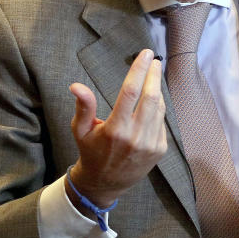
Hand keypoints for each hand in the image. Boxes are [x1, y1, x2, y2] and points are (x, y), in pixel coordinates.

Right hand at [68, 49, 167, 207]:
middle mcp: (135, 137)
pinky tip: (152, 100)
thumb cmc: (91, 152)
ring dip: (158, 89)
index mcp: (115, 129)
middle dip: (154, 75)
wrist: (105, 183)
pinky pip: (161, 121)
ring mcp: (150, 144)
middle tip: (155, 60)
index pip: (131, 91)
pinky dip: (158, 107)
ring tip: (154, 76)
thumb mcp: (80, 130)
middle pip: (151, 97)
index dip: (139, 70)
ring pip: (159, 108)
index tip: (146, 54)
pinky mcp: (159, 149)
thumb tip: (76, 85)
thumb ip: (83, 107)